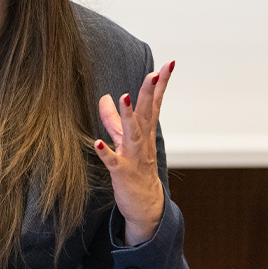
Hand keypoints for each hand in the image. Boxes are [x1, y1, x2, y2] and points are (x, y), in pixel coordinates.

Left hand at [94, 60, 174, 245]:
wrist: (145, 204)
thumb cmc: (134, 168)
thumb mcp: (124, 140)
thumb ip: (113, 119)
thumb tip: (105, 97)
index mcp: (145, 131)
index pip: (154, 103)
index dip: (160, 84)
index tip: (170, 63)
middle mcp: (142, 141)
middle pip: (146, 113)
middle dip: (150, 93)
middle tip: (155, 73)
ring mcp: (134, 156)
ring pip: (132, 133)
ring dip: (128, 116)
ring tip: (124, 97)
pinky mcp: (122, 172)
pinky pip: (113, 161)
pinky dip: (106, 151)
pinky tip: (98, 142)